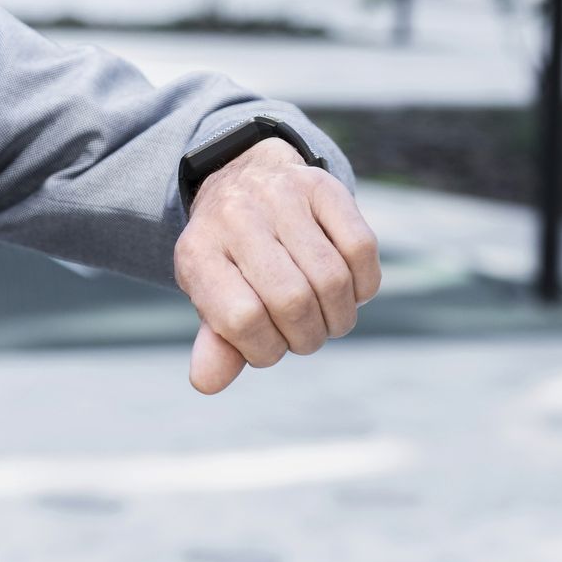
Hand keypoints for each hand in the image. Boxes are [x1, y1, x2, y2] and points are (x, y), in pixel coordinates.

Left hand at [175, 136, 380, 393]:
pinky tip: (350, 290)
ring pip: (331, 277)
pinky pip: (361, 248)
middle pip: (292, 300)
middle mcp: (235, 216)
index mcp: (198, 251)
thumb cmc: (231, 257)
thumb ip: (216, 341)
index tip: (268, 347)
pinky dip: (364, 285)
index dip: (264, 350)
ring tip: (328, 318)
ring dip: (339, 316)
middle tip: (305, 337)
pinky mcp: (322, 185)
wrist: (244, 177)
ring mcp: (279, 195)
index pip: (241, 320)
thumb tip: (206, 383)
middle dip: (307, 337)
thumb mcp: (212, 296)